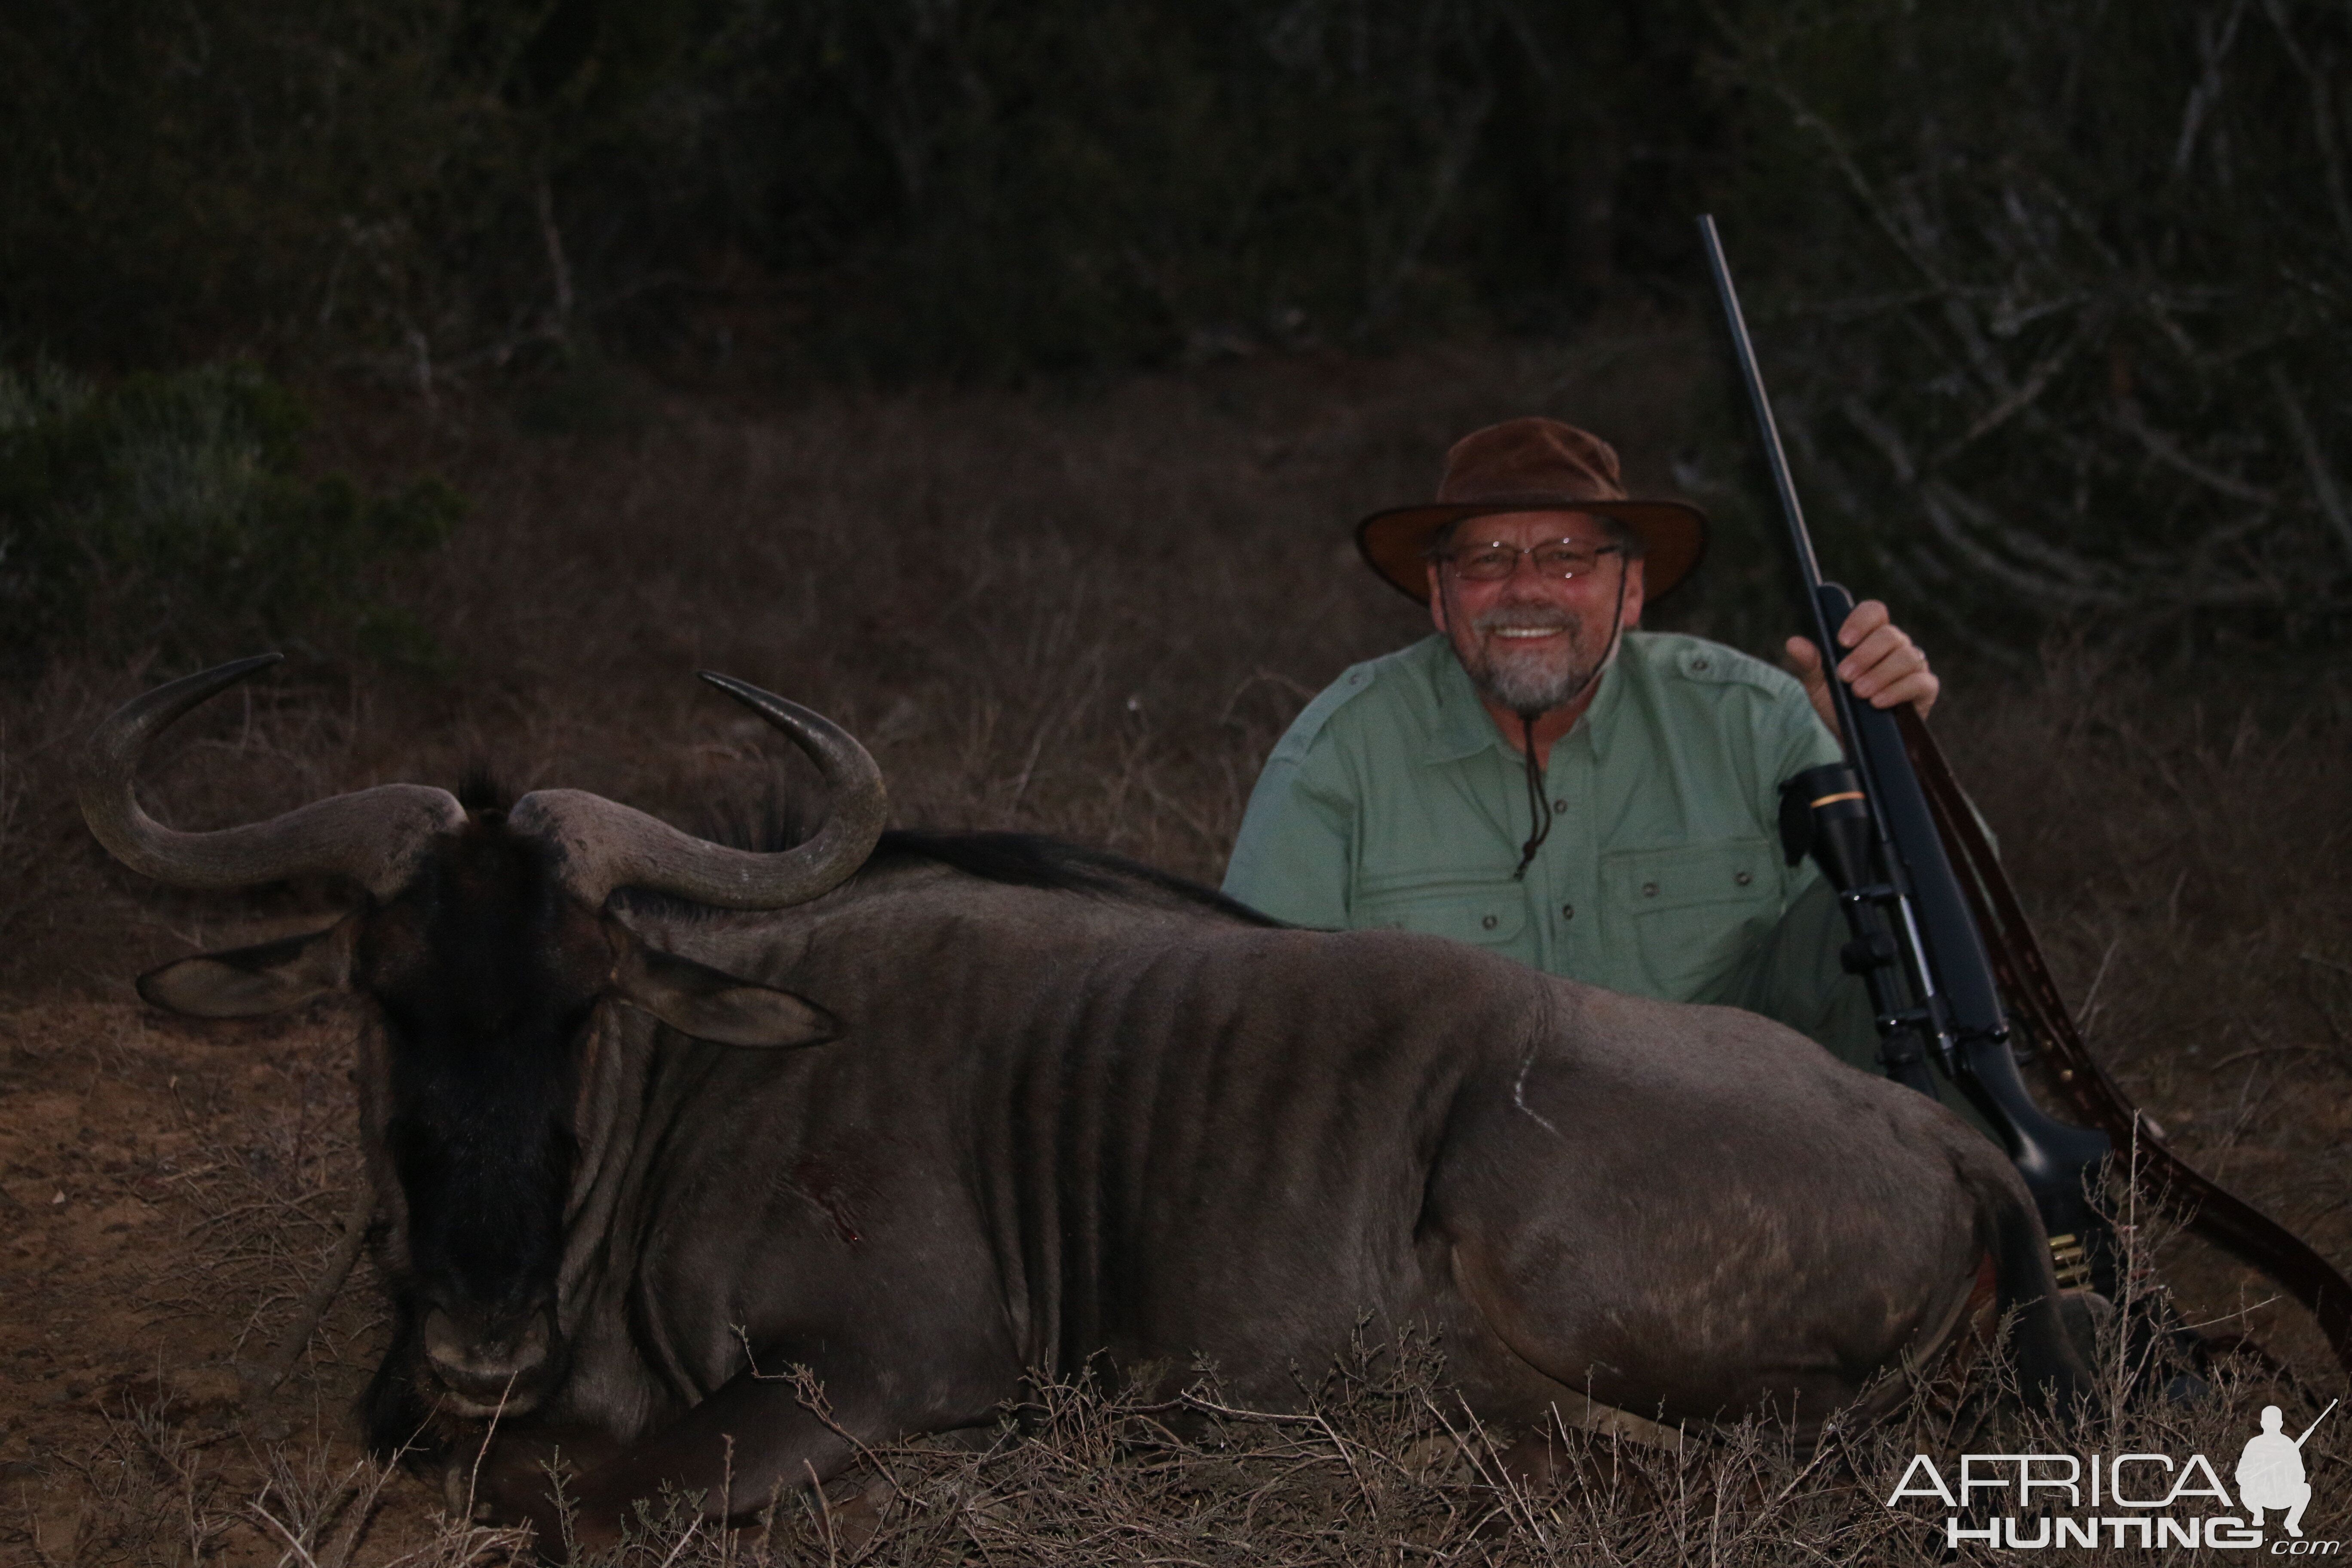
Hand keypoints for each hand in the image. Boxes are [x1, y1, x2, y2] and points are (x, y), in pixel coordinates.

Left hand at [1784, 599, 1938, 729]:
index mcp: (1871, 636)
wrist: (1853, 739)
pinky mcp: (1925, 689)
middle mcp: (1896, 646)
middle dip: (1865, 655)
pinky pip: (1920, 682)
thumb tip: (1793, 643)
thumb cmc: (1838, 704)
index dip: (1860, 621)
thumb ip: (1810, 664)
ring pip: (1906, 656)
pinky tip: (1878, 702)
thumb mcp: (1819, 685)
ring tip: (1859, 692)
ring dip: (1880, 674)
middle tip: (1845, 676)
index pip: (1874, 612)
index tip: (1842, 641)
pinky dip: (1897, 690)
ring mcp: (1913, 666)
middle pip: (1889, 635)